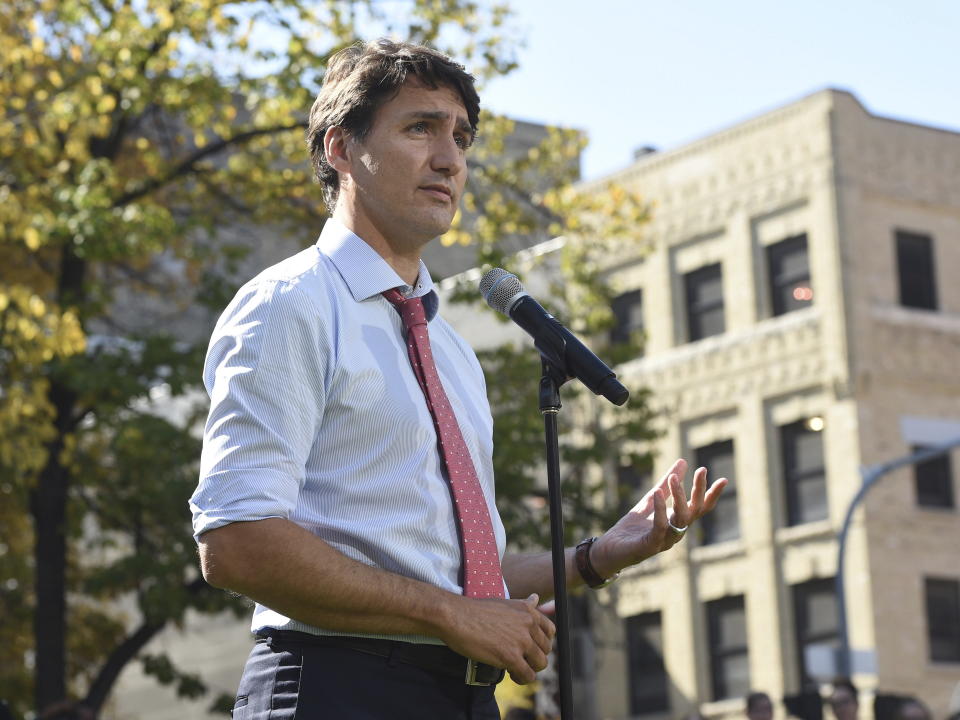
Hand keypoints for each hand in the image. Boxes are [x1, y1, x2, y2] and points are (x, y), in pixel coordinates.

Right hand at [438, 593, 554, 684]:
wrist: (456, 617)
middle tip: (521, 659)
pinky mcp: (511, 657)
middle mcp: (528, 624)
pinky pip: (528, 675)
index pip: (550, 630)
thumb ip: (523, 605)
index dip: (542, 642)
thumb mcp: (504, 602)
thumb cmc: (475, 610)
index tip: (531, 647)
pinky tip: (512, 674)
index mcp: (527, 611)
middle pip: (546, 649)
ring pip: (540, 663)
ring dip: (530, 669)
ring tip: (517, 669)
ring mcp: (521, 641)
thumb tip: (536, 598)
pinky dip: (521, 678)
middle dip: (535, 656)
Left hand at [591, 459, 726, 576]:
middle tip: (702, 469)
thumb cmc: (632, 528)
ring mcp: (665, 540)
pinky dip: (660, 509)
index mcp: (678, 522)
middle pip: (694, 511)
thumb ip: (666, 484)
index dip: (712, 495)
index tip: (724, 479)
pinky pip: (660, 526)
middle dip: (699, 490)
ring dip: (679, 496)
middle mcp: (676, 532)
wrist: (610, 550)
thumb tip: (683, 461)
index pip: (700, 508)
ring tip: (673, 477)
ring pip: (680, 518)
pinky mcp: (650, 545)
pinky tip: (657, 493)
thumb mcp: (650, 500)